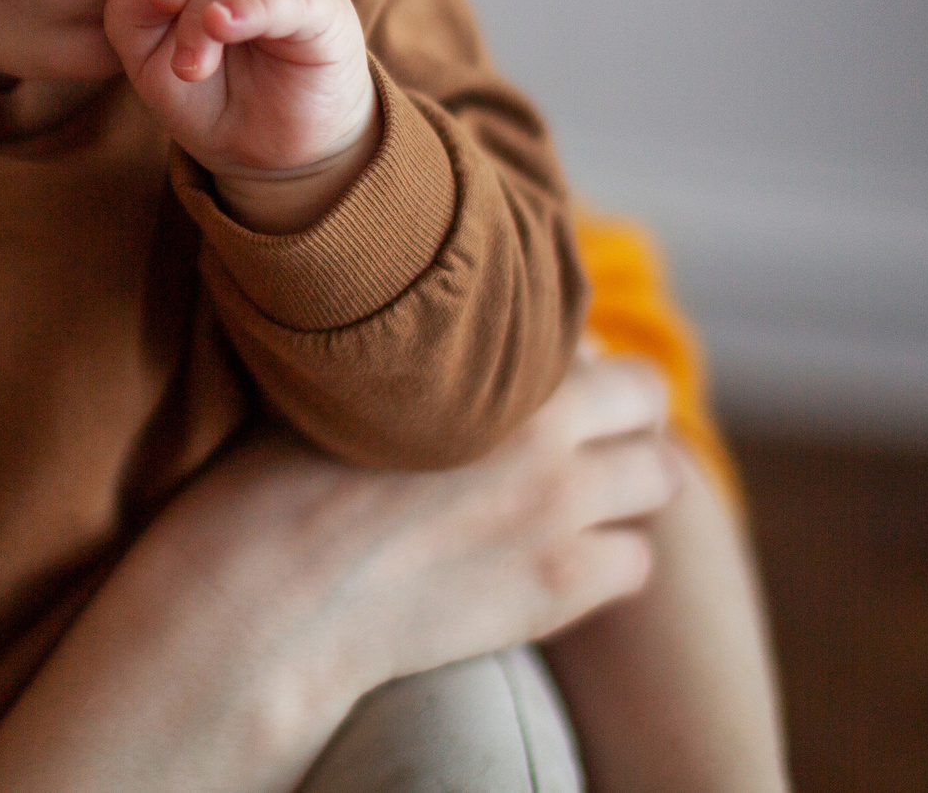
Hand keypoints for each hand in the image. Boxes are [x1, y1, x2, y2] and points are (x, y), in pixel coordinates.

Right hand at [0, 355, 682, 792]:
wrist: (266, 596)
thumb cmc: (272, 479)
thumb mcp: (337, 379)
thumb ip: (415, 351)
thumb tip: (426, 330)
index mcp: (489, 360)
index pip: (584, 334)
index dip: (563, 358)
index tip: (527, 381)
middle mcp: (544, 427)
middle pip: (647, 397)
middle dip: (619, 411)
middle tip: (570, 437)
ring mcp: (560, 512)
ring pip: (660, 480)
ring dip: (624, 483)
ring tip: (566, 498)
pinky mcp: (559, 589)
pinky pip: (637, 563)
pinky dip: (609, 559)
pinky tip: (552, 560)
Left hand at [103, 0, 377, 231]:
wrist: (269, 153)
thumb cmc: (211, 97)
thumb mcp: (149, 61)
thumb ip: (131, 15)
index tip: (149, 4)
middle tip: (161, 3)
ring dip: (204, 12)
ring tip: (192, 67)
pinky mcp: (324, 10)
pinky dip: (250, 6)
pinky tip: (224, 27)